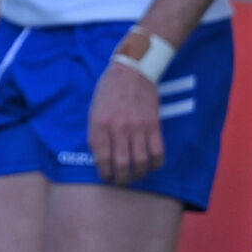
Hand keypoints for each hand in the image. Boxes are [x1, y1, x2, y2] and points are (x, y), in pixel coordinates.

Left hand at [87, 62, 163, 184]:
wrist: (133, 69)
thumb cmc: (109, 89)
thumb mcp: (94, 108)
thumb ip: (96, 131)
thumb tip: (100, 156)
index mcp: (99, 122)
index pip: (101, 157)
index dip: (105, 172)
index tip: (107, 177)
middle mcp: (118, 127)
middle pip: (121, 164)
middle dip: (121, 179)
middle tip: (121, 182)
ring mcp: (137, 126)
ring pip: (140, 161)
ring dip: (139, 174)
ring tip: (136, 176)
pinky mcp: (154, 124)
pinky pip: (157, 152)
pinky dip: (155, 164)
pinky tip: (151, 165)